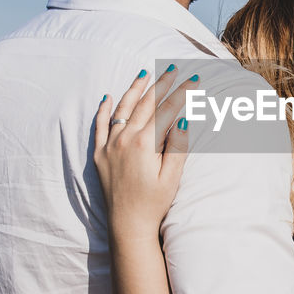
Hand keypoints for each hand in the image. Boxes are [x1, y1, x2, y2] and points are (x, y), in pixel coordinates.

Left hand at [94, 66, 195, 235]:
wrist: (127, 225)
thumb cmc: (154, 203)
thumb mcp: (172, 177)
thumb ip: (177, 147)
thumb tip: (183, 120)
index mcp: (144, 144)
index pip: (167, 110)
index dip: (182, 93)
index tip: (194, 80)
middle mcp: (124, 140)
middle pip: (145, 104)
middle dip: (161, 84)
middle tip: (172, 68)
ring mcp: (109, 146)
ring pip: (122, 109)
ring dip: (134, 90)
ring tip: (144, 74)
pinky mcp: (99, 154)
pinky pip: (99, 126)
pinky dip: (104, 110)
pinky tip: (108, 97)